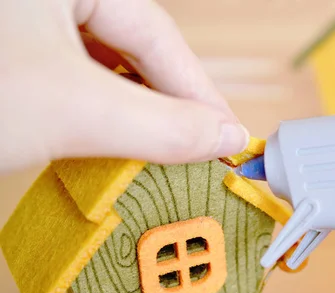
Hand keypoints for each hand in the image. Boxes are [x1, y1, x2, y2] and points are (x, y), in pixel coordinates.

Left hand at [0, 0, 247, 173]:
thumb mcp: (74, 111)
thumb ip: (160, 124)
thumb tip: (225, 137)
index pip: (156, 34)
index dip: (200, 92)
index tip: (230, 137)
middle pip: (132, 47)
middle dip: (166, 102)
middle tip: (202, 148)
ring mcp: (27, 19)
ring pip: (103, 65)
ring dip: (134, 110)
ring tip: (160, 148)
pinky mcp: (15, 52)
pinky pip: (72, 77)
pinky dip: (96, 111)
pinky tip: (107, 136)